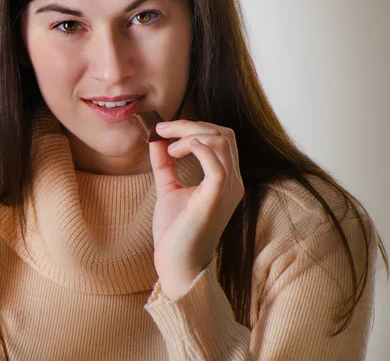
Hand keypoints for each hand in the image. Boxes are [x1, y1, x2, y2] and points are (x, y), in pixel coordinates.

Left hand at [148, 119, 243, 298]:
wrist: (176, 265)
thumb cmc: (175, 232)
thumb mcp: (169, 189)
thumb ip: (166, 165)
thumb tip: (156, 140)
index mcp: (225, 180)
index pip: (220, 138)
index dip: (193, 126)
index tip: (163, 130)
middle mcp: (233, 182)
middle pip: (222, 134)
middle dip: (190, 125)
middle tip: (162, 130)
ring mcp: (228, 190)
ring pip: (221, 142)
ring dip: (190, 134)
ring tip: (168, 147)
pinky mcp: (216, 199)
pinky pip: (217, 164)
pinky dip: (198, 148)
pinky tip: (176, 151)